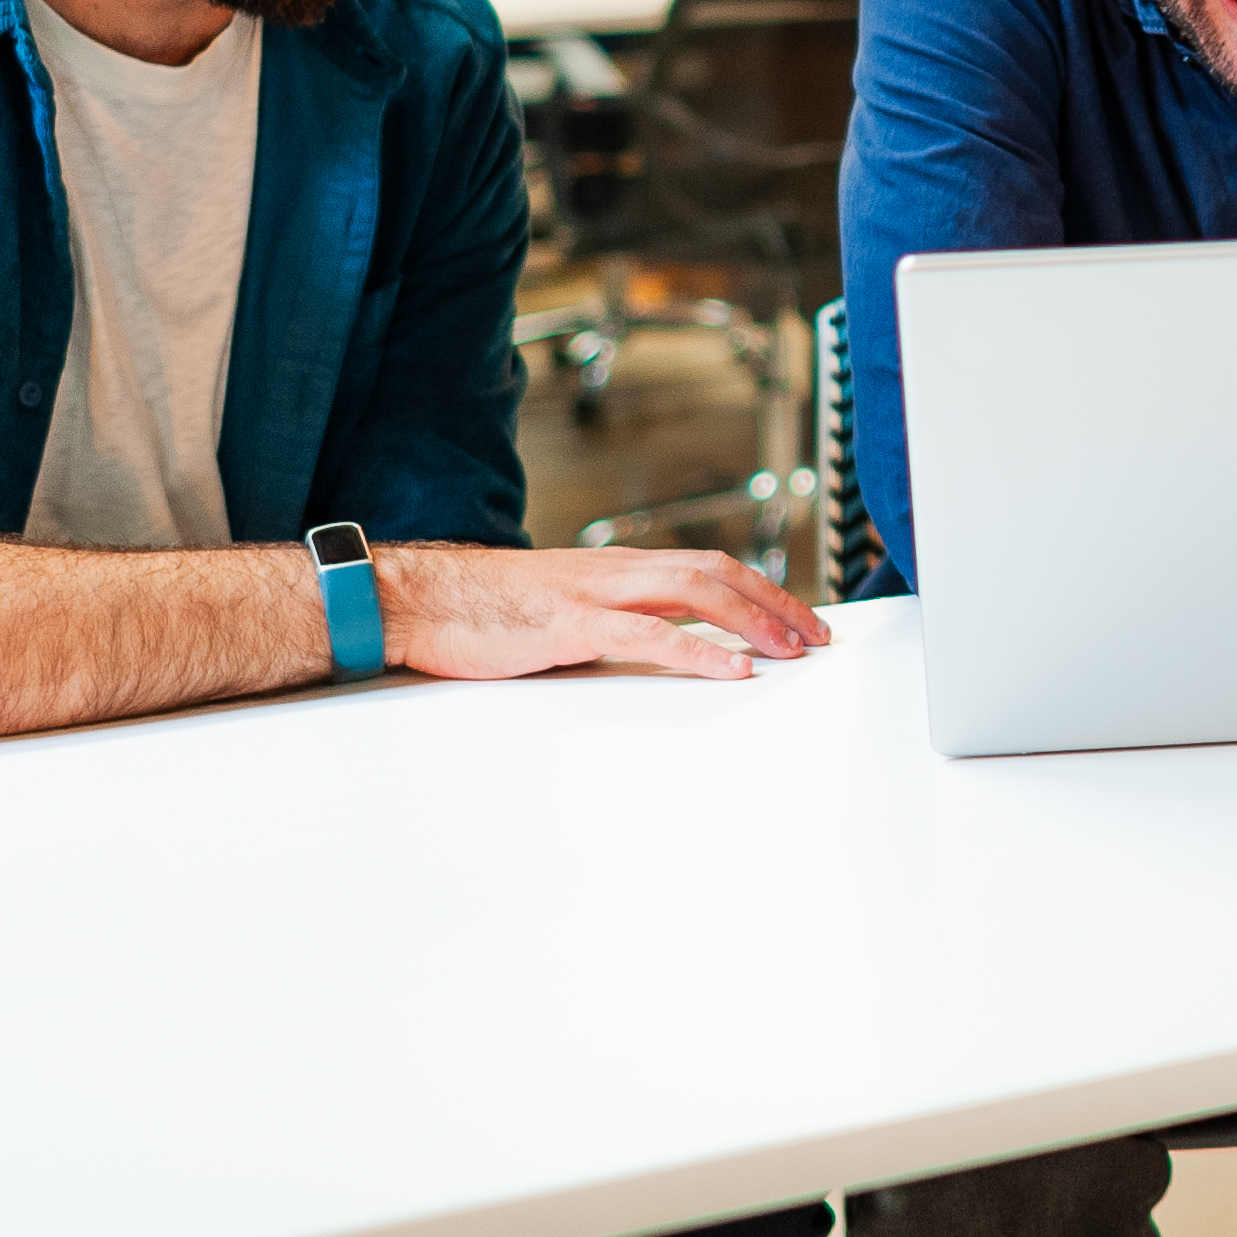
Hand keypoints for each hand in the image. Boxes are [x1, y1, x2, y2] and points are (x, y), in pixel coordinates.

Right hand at [374, 544, 833, 681]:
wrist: (419, 600)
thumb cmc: (482, 612)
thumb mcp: (561, 611)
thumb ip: (609, 620)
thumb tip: (656, 646)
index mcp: (615, 569)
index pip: (706, 568)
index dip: (759, 591)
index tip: (797, 620)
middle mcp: (615, 571)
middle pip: (716, 573)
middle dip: (775, 604)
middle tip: (817, 636)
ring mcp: (595, 594)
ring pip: (694, 592)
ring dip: (752, 622)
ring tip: (790, 650)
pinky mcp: (570, 624)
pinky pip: (648, 633)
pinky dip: (698, 650)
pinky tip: (731, 668)